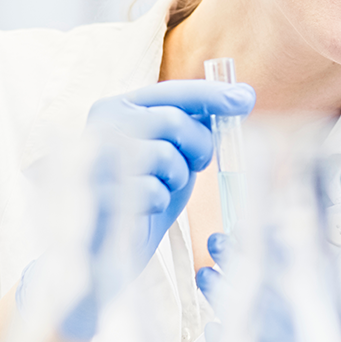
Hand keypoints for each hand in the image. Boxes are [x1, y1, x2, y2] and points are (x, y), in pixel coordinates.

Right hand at [21, 81, 253, 340]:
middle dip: (200, 145)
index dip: (213, 95)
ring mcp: (95, 158)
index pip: (172, 92)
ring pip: (165, 156)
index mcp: (116, 108)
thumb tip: (243, 97)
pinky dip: (160, 202)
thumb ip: (196, 126)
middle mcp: (100, 126)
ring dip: (177, 178)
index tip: (246, 100)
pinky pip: (152, 191)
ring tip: (164, 188)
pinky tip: (145, 208)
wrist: (103, 249)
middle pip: (173, 121)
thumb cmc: (143, 196)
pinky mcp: (96, 193)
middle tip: (202, 164)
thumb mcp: (172, 154)